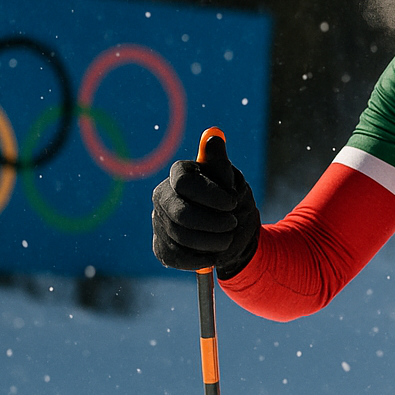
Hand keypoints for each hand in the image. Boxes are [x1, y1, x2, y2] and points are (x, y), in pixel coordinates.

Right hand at [150, 135, 260, 277]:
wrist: (234, 233)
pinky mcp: (162, 247)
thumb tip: (213, 136)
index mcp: (179, 175)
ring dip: (212, 242)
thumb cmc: (231, 201)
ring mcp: (160, 223)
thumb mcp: (231, 181)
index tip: (232, 202)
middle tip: (232, 225)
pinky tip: (214, 253)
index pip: (184, 182)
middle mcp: (163, 197)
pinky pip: (177, 257)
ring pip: (181, 238)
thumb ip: (220, 163)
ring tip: (228, 238)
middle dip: (212, 223)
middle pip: (180, 214)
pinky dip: (200, 259)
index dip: (209, 194)